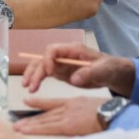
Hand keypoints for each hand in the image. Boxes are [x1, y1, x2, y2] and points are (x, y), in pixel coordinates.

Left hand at [13, 96, 104, 136]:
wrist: (113, 111)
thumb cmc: (110, 111)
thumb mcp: (95, 105)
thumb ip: (85, 111)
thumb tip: (84, 118)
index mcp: (74, 102)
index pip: (53, 104)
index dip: (39, 103)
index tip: (28, 102)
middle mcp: (67, 108)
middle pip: (46, 114)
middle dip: (31, 118)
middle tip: (16, 121)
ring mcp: (66, 116)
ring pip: (44, 120)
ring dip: (29, 124)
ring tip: (17, 127)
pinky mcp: (67, 125)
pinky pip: (48, 127)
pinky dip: (36, 128)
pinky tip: (26, 129)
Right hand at [21, 44, 135, 95]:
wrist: (112, 74)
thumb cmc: (109, 68)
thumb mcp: (103, 70)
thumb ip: (90, 73)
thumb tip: (74, 79)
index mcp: (73, 50)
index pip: (53, 49)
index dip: (48, 59)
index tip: (49, 73)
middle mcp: (63, 55)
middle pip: (43, 58)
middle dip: (35, 71)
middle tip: (30, 85)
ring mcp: (60, 64)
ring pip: (41, 66)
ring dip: (32, 75)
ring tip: (27, 87)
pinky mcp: (60, 73)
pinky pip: (44, 74)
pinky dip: (37, 80)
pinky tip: (32, 89)